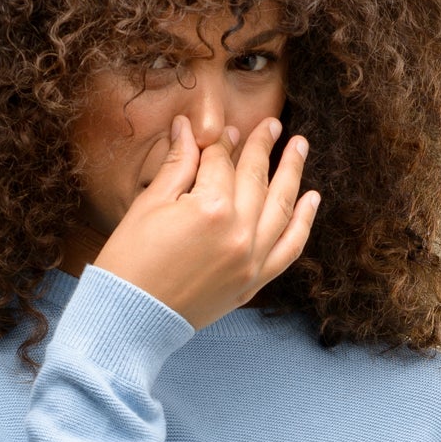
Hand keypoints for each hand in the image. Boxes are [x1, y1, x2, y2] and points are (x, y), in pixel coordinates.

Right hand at [95, 114, 319, 329]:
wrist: (129, 316)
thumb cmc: (129, 260)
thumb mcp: (147, 206)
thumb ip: (176, 165)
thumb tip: (186, 128)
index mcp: (210, 208)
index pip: (221, 163)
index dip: (220, 143)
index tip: (225, 129)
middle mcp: (239, 231)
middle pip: (255, 178)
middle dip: (263, 147)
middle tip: (272, 124)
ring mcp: (252, 258)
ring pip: (282, 206)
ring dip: (292, 173)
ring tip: (300, 147)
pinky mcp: (255, 281)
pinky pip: (290, 247)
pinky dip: (303, 222)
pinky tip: (311, 199)